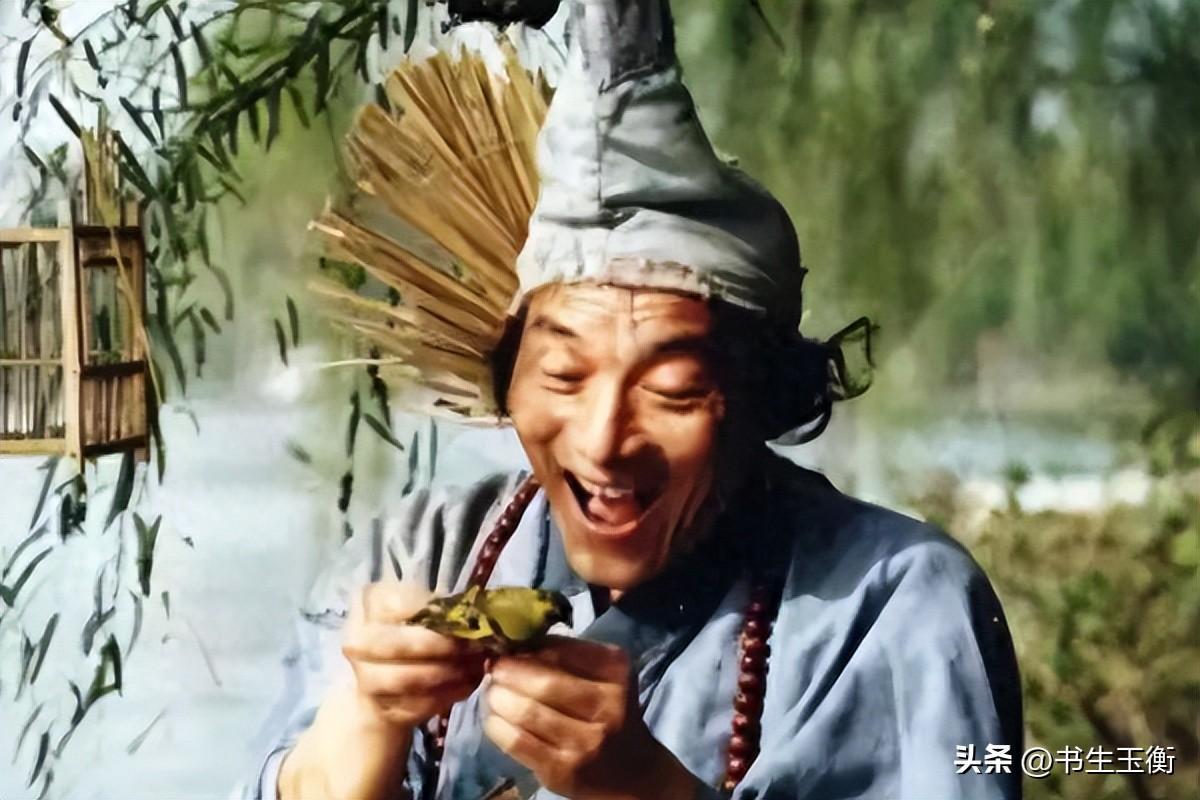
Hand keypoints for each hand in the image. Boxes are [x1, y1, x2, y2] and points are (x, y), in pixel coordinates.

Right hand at [278, 581, 485, 799]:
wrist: (388, 670)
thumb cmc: (416, 627)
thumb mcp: (427, 606)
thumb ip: (445, 608)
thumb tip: (477, 617)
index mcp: (369, 601)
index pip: (401, 605)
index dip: (438, 615)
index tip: (468, 621)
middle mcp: (356, 640)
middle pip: (399, 645)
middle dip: (445, 648)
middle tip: (477, 648)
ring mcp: (363, 677)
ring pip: (407, 679)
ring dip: (449, 675)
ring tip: (476, 667)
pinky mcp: (380, 708)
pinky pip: (415, 706)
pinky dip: (447, 696)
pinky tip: (466, 684)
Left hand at [482, 637, 702, 798]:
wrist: (633, 772)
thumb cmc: (610, 713)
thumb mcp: (603, 676)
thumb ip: (565, 656)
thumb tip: (515, 642)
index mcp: (616, 671)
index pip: (561, 650)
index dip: (526, 648)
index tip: (506, 647)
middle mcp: (607, 705)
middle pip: (545, 682)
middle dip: (509, 672)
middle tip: (492, 669)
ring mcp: (585, 742)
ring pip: (528, 712)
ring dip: (499, 698)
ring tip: (491, 693)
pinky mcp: (563, 770)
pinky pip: (518, 742)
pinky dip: (497, 726)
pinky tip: (493, 719)